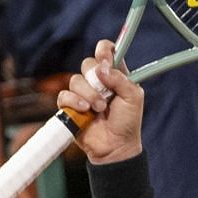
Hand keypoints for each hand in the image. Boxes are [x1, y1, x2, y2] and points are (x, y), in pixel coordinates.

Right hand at [55, 40, 144, 163]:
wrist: (115, 146)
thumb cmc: (127, 122)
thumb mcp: (133, 98)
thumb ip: (120, 79)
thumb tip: (101, 67)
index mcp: (115, 75)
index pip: (106, 51)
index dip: (104, 51)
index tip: (106, 60)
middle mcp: (98, 82)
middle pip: (87, 63)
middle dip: (95, 78)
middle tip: (106, 94)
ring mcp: (83, 93)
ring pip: (75, 80)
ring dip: (89, 94)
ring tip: (100, 109)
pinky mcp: (70, 105)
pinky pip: (64, 95)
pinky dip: (74, 102)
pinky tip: (85, 111)